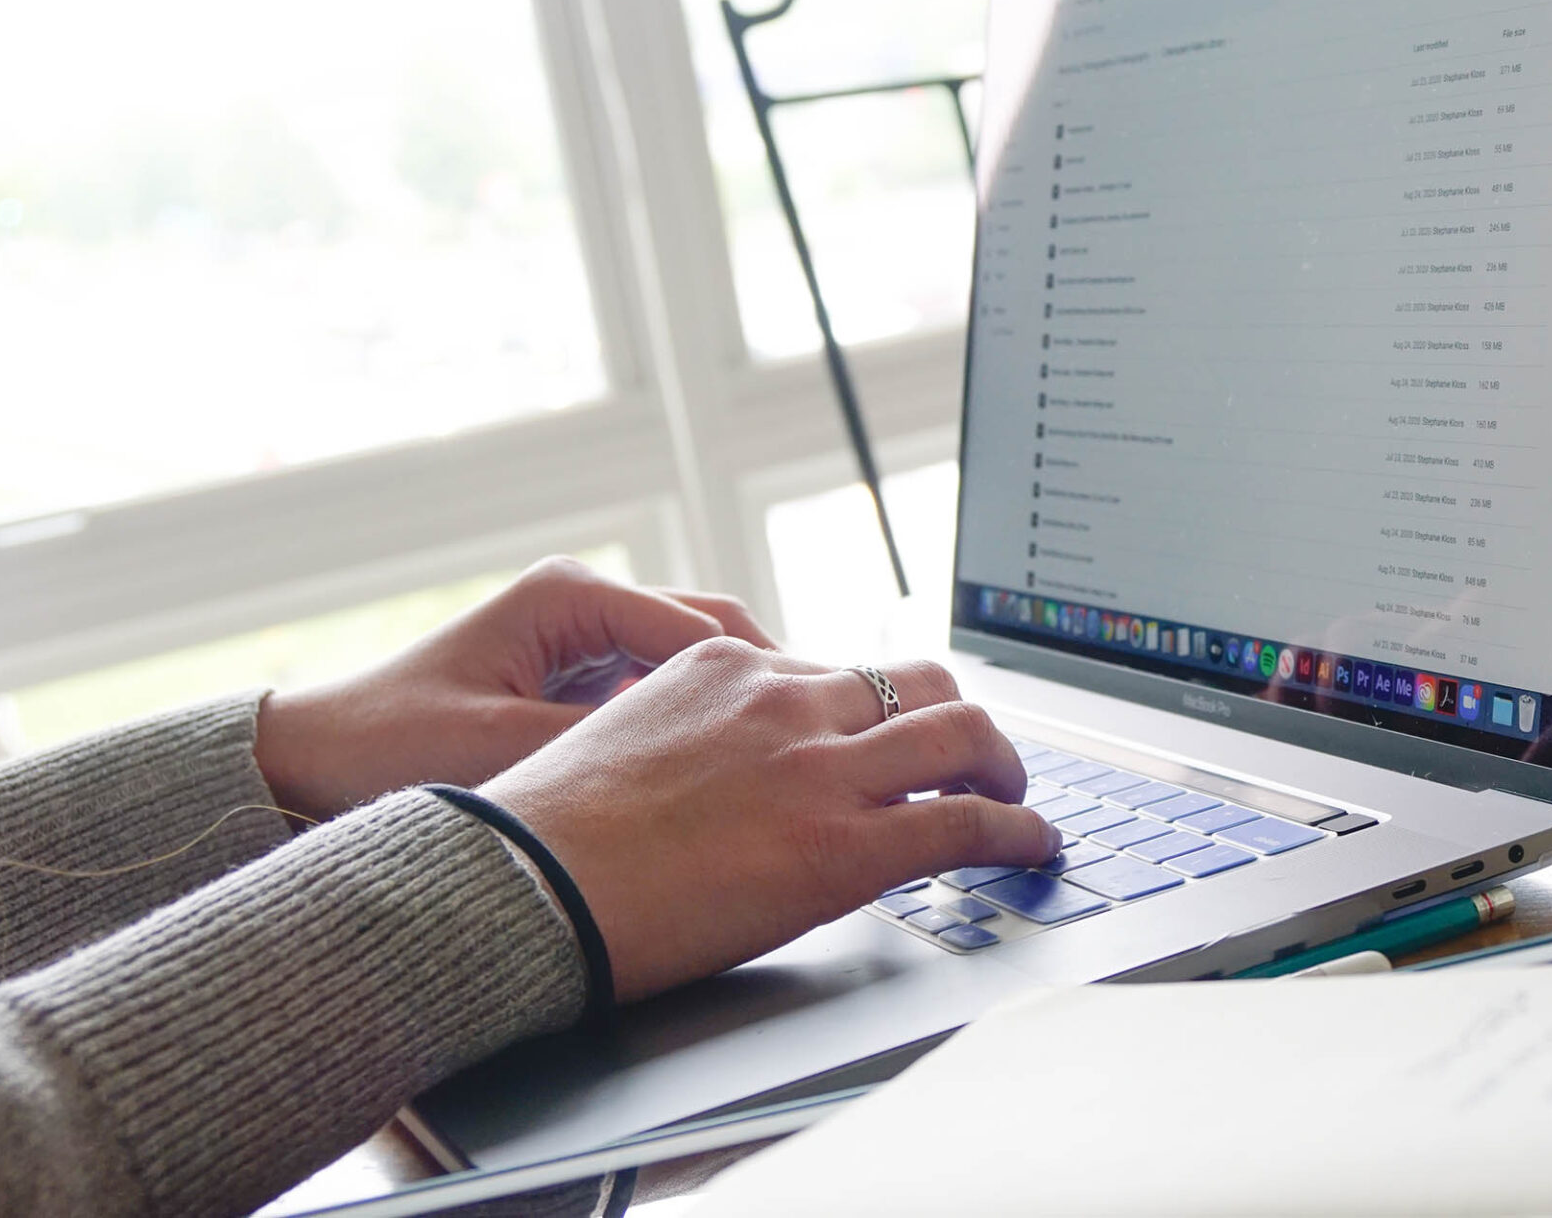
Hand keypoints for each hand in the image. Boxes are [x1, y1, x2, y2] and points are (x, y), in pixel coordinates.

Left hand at [255, 557, 777, 819]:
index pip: (703, 628)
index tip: (815, 725)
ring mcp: (585, 640)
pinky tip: (727, 772)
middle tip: (821, 743)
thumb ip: (603, 744)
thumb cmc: (385, 748)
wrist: (310, 763)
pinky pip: (662, 693)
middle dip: (769, 685)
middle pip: (714, 636)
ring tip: (785, 760)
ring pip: (696, 664)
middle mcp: (586, 604)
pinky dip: (698, 724)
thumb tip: (698, 756)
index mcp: (572, 598)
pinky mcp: (578, 678)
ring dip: (738, 706)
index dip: (768, 677)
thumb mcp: (501, 750)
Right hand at [480, 641, 1060, 1000]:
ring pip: (962, 735)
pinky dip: (1017, 830)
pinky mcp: (846, 842)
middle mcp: (784, 698)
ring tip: (1015, 797)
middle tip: (977, 758)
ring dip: (1003, 767)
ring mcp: (820, 765)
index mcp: (726, 663)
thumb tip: (728, 773)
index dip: (883, 710)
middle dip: (961, 721)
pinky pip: (964, 822)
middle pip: (919, 682)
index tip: (897, 736)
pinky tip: (1032, 846)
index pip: (839, 671)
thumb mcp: (625, 738)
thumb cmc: (547, 836)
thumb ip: (697, 736)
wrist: (519, 888)